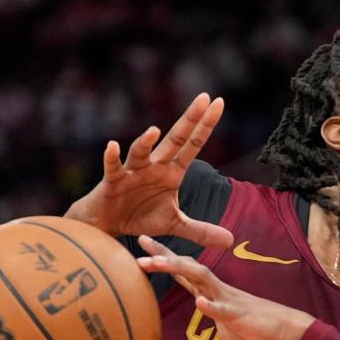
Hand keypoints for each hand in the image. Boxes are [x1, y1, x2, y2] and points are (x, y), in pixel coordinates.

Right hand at [68, 93, 232, 248]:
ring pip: (141, 152)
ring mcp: (133, 171)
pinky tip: (112, 146)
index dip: (206, 126)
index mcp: (172, 172)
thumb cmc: (140, 215)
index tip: (219, 102)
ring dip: (146, 142)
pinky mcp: (113, 181)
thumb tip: (230, 240)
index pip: (193, 145)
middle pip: (175, 139)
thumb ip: (201, 230)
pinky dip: (111, 157)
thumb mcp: (175, 225)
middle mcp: (155, 166)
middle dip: (189, 120)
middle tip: (203, 98)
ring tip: (154, 130)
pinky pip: (113, 167)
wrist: (108, 225)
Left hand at [136, 236, 314, 339]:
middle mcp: (219, 291)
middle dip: (164, 255)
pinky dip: (212, 307)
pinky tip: (200, 303)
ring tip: (156, 263)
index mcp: (212, 296)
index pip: (184, 274)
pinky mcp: (242, 314)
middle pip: (187, 267)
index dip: (165, 260)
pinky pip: (225, 310)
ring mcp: (229, 300)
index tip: (144, 249)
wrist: (289, 335)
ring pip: (201, 278)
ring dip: (179, 269)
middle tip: (142, 241)